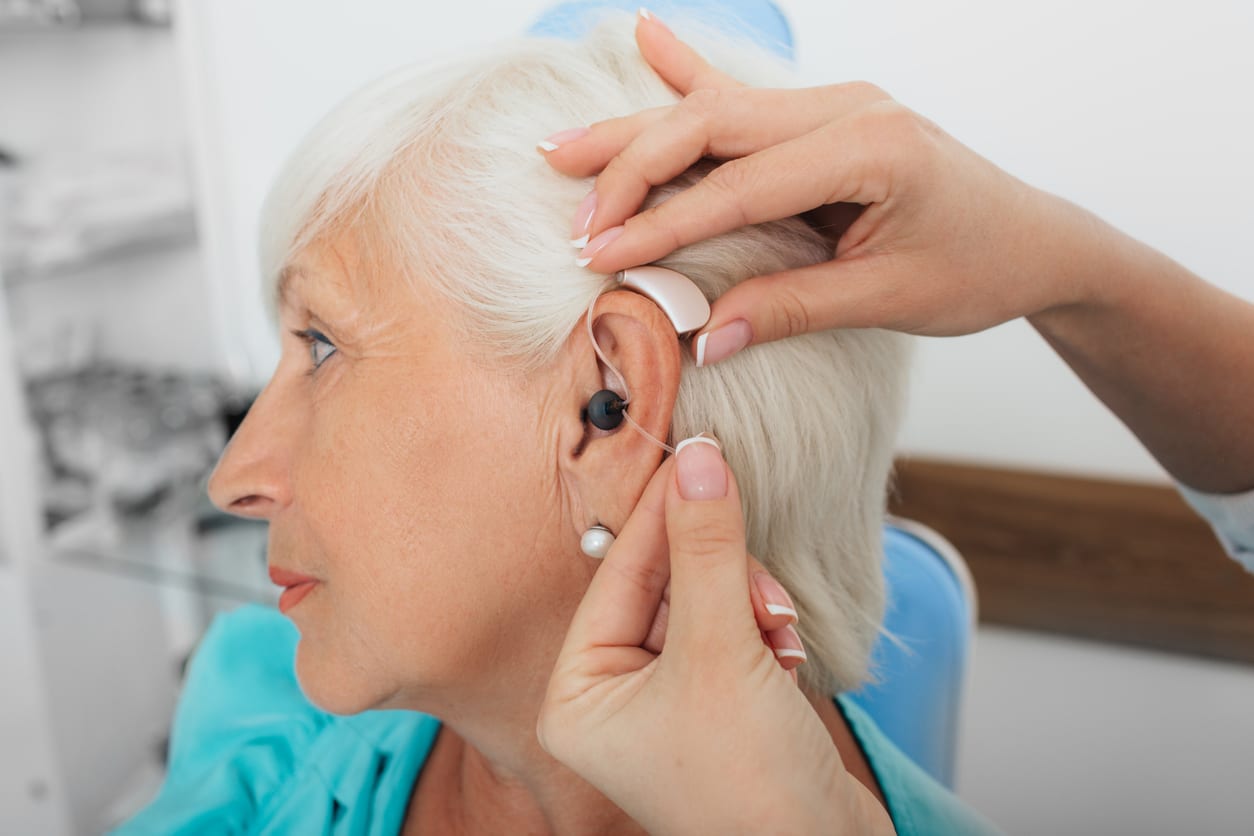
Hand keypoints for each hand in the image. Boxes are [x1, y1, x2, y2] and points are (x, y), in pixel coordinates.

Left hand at [538, 438, 892, 834]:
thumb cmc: (748, 787)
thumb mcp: (721, 652)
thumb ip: (709, 550)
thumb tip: (699, 461)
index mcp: (580, 693)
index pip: (617, 573)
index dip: (660, 513)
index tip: (696, 456)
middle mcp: (615, 695)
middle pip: (665, 582)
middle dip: (719, 575)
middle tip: (754, 585)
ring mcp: (668, 699)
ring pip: (707, 600)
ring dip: (749, 604)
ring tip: (775, 636)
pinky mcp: (719, 701)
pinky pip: (735, 629)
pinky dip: (764, 631)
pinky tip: (785, 658)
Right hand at [541, 13, 1107, 363]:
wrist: (1033, 240)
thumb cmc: (978, 267)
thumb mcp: (890, 299)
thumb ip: (792, 309)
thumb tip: (702, 336)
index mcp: (870, 148)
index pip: (740, 185)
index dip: (664, 223)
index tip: (602, 255)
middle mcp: (847, 109)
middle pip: (711, 125)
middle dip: (633, 167)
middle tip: (574, 211)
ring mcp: (835, 104)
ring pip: (715, 110)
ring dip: (638, 129)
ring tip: (565, 144)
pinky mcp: (826, 116)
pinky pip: (744, 96)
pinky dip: (688, 72)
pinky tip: (646, 37)